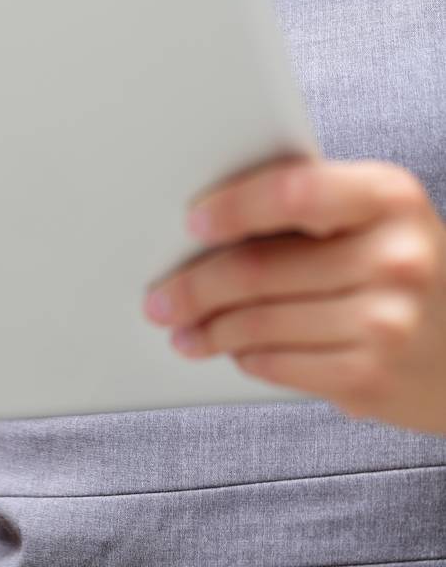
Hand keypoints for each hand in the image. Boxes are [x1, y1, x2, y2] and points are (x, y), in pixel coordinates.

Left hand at [141, 157, 445, 433]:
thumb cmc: (412, 268)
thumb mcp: (382, 218)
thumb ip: (315, 207)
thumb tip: (211, 223)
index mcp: (390, 197)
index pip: (293, 192)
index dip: (233, 207)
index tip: (192, 222)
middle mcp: (393, 258)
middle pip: (261, 268)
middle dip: (196, 285)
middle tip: (159, 297)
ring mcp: (386, 323)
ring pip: (261, 322)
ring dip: (211, 329)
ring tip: (184, 329)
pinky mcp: (372, 379)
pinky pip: (282, 364)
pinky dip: (248, 357)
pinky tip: (235, 351)